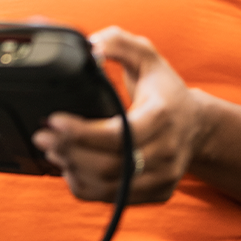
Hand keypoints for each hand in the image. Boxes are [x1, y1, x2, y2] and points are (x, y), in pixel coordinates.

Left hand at [31, 26, 208, 202]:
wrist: (197, 125)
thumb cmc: (165, 89)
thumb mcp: (146, 54)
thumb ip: (118, 42)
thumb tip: (90, 47)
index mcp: (163, 116)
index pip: (120, 134)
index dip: (83, 132)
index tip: (54, 119)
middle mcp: (166, 151)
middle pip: (111, 164)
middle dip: (70, 150)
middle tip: (43, 135)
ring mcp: (163, 177)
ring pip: (110, 186)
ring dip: (74, 169)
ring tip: (52, 149)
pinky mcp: (156, 193)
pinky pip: (114, 198)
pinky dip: (87, 186)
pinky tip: (70, 167)